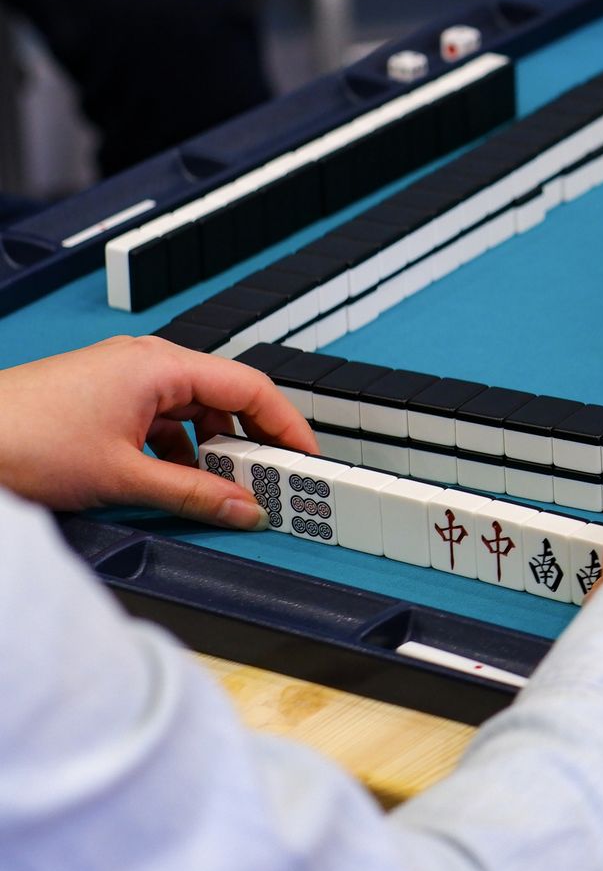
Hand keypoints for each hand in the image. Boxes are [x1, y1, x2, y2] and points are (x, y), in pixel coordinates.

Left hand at [0, 336, 316, 526]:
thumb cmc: (21, 440)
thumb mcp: (123, 477)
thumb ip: (194, 494)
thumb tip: (244, 509)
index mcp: (160, 364)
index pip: (251, 387)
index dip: (287, 426)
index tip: (306, 459)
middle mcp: (147, 362)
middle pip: (226, 397)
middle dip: (252, 441)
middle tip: (272, 481)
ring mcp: (124, 377)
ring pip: (194, 410)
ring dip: (213, 448)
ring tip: (224, 488)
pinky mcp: (105, 397)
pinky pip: (163, 418)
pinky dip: (180, 449)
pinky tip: (178, 480)